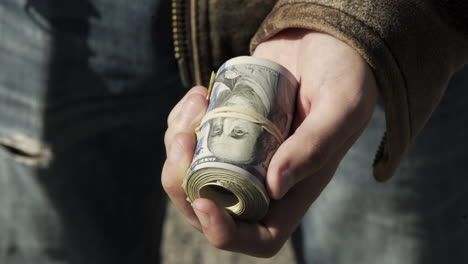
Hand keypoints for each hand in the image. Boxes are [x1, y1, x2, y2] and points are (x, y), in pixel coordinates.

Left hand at [162, 29, 377, 256]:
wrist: (326, 38)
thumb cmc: (345, 73)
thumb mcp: (342, 106)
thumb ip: (316, 146)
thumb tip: (274, 186)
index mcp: (296, 188)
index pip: (258, 236)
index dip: (225, 232)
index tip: (203, 202)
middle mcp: (264, 177)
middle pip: (211, 206)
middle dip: (182, 182)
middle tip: (182, 140)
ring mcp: (242, 152)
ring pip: (193, 171)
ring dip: (178, 144)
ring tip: (196, 104)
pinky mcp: (227, 125)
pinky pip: (191, 137)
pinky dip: (182, 119)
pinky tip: (199, 94)